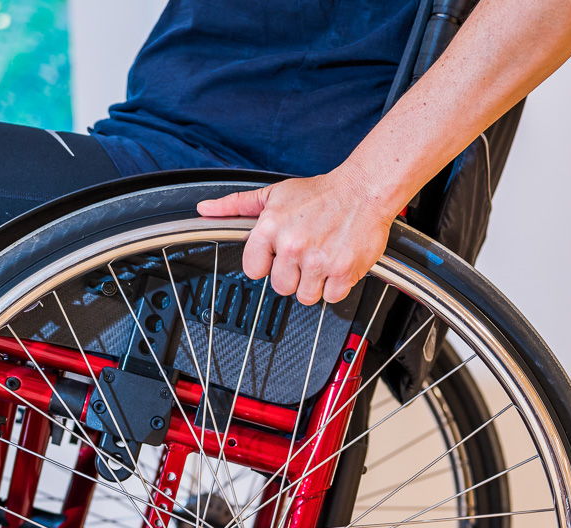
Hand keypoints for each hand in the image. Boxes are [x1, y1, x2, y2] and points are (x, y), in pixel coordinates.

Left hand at [196, 166, 395, 305]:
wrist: (365, 189)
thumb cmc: (321, 193)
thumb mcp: (274, 194)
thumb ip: (237, 205)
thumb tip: (205, 209)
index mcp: (270, 227)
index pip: (253, 270)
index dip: (267, 263)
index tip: (279, 255)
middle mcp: (292, 245)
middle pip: (280, 287)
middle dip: (293, 275)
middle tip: (306, 255)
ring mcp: (318, 259)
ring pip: (305, 296)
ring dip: (314, 283)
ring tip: (322, 258)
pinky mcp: (343, 270)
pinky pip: (331, 296)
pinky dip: (336, 285)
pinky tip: (337, 263)